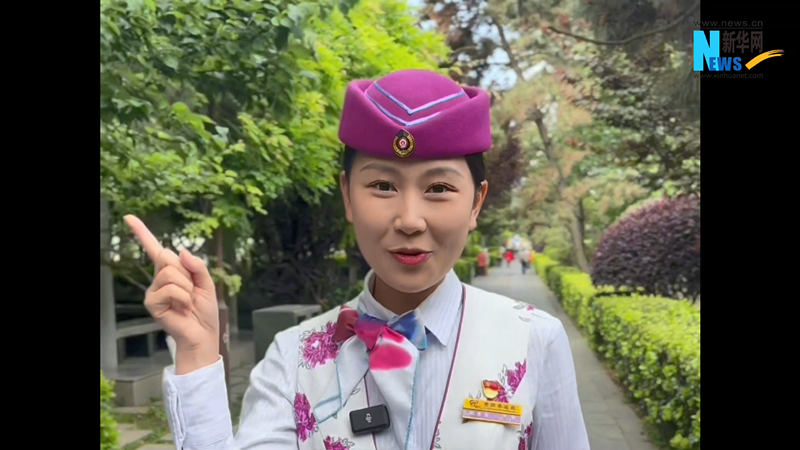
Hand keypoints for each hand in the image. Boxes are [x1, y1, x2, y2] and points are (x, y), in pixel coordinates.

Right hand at [124, 215, 219, 372]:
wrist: (203, 333)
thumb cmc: (204, 310)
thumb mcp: (207, 283)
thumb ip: (197, 266)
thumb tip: (182, 251)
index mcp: (172, 271)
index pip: (155, 249)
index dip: (142, 232)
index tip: (129, 217)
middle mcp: (159, 279)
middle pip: (168, 257)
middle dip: (187, 273)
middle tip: (191, 291)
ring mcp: (154, 291)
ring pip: (171, 273)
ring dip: (187, 287)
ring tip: (188, 302)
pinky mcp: (152, 303)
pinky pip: (170, 289)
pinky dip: (183, 297)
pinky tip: (183, 309)